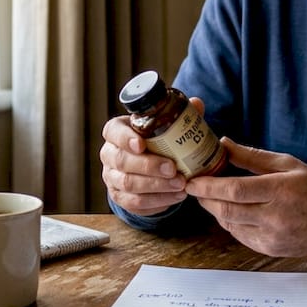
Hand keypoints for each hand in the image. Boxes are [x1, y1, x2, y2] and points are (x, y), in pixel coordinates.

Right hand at [99, 99, 196, 215]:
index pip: (113, 132)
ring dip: (157, 186)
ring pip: (129, 184)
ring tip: (180, 184)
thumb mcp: (163, 127)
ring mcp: (112, 178)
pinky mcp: (120, 197)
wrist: (147, 170)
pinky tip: (176, 196)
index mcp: (116, 132)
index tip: (142, 144)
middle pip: (122, 161)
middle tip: (173, 168)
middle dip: (149, 166)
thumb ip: (179, 116)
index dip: (125, 138)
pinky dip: (158, 201)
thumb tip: (196, 103)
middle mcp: (110, 154)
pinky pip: (135, 202)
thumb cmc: (155, 142)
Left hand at [184, 138, 306, 257]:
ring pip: (230, 224)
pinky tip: (229, 211)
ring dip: (215, 210)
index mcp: (280, 190)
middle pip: (228, 210)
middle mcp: (274, 216)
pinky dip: (230, 223)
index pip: (235, 190)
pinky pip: (240, 236)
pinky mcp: (269, 249)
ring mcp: (271, 236)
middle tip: (194, 188)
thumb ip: (252, 157)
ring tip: (209, 197)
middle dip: (206, 198)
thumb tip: (224, 144)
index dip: (209, 186)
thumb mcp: (287, 164)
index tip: (193, 180)